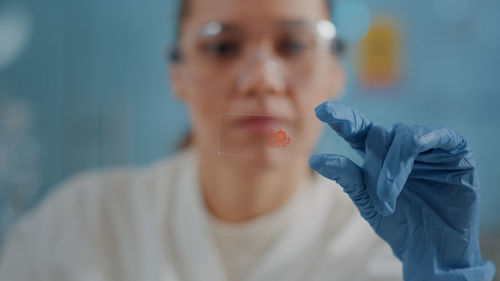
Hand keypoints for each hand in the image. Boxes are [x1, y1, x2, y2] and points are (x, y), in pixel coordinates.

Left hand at [309, 102, 495, 280]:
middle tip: (379, 199)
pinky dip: (416, 146)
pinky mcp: (455, 149)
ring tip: (389, 199)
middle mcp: (401, 146)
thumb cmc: (400, 226)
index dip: (342, 118)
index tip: (321, 111)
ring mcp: (427, 145)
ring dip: (392, 167)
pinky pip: (434, 135)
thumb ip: (347, 177)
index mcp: (378, 156)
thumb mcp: (368, 202)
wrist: (434, 251)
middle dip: (374, 165)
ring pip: (402, 136)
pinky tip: (409, 160)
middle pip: (378, 135)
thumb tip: (316, 160)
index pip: (357, 130)